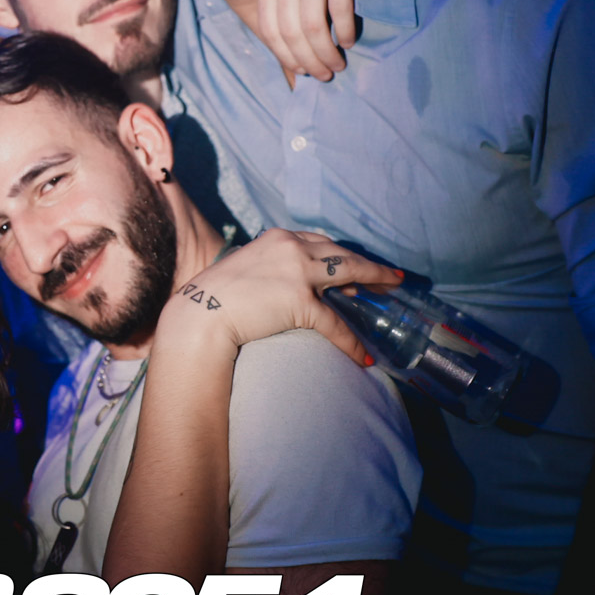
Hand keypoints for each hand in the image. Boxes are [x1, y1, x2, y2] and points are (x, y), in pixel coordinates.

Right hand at [159, 229, 402, 366]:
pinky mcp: (300, 302)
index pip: (319, 241)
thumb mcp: (245, 268)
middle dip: (368, 263)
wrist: (201, 313)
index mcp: (278, 238)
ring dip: (376, 280)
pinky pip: (335, 323)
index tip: (355, 265)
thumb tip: (287, 285)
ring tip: (393, 290)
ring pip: (350, 273)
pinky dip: (352, 341)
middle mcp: (292, 247)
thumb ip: (269, 268)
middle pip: (341, 252)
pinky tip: (365, 356)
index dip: (341, 254)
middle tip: (389, 275)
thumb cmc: (213, 297)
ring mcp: (298, 273)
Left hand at [254, 0, 400, 81]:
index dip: (285, 56)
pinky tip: (349, 40)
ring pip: (313, 24)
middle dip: (308, 60)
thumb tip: (290, 62)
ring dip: (326, 52)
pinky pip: (339, 8)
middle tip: (324, 75)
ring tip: (338, 64)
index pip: (269, 29)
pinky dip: (344, 31)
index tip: (302, 71)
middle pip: (291, 31)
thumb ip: (285, 9)